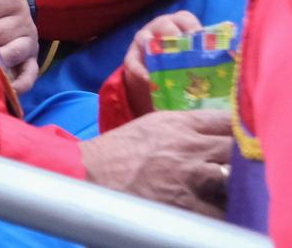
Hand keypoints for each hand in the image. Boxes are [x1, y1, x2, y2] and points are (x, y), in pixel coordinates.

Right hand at [81, 109, 231, 213]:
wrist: (88, 176)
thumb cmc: (117, 151)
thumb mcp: (150, 126)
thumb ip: (182, 126)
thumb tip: (209, 131)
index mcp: (179, 124)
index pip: (226, 120)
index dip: (239, 130)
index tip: (240, 137)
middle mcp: (190, 146)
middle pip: (237, 148)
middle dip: (240, 157)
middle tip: (234, 165)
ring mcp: (192, 176)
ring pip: (236, 178)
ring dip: (235, 184)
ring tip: (225, 187)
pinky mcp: (190, 205)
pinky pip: (223, 209)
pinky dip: (224, 209)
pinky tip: (215, 207)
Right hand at [119, 10, 203, 116]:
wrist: (156, 78)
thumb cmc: (186, 65)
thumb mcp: (199, 57)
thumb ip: (213, 55)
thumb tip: (237, 58)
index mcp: (179, 24)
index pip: (186, 18)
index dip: (193, 28)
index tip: (201, 40)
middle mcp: (159, 28)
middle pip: (165, 26)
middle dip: (174, 37)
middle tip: (185, 53)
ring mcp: (143, 41)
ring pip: (144, 38)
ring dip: (154, 50)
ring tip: (165, 65)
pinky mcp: (131, 58)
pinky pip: (133, 62)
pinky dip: (141, 71)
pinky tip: (150, 80)